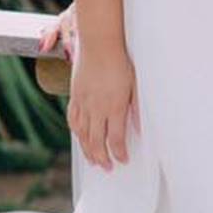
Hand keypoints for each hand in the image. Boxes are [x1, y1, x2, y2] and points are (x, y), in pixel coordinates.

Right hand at [38, 6, 139, 169]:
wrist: (100, 44)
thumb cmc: (121, 62)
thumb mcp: (135, 85)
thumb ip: (136, 108)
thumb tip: (139, 128)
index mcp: (114, 107)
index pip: (115, 139)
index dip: (119, 153)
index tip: (123, 160)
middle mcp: (97, 108)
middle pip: (96, 142)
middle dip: (102, 158)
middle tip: (107, 168)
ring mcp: (84, 103)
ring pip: (82, 134)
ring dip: (88, 151)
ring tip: (94, 161)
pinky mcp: (75, 96)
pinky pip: (73, 120)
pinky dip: (77, 133)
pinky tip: (80, 138)